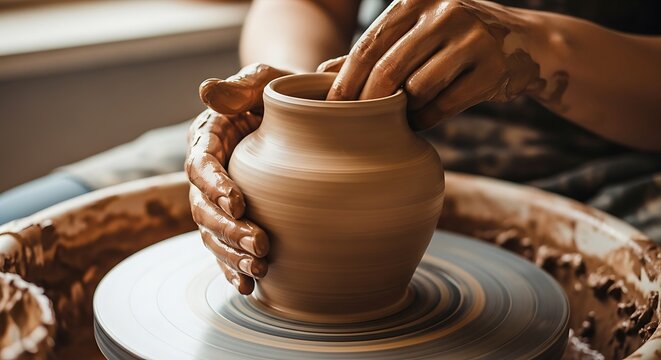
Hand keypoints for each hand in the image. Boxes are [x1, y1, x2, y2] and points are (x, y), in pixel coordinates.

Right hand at [186, 64, 290, 294]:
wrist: (295, 109)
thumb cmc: (278, 91)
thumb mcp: (263, 80)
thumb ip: (238, 88)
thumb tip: (206, 90)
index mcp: (208, 137)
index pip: (200, 164)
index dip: (214, 185)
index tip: (237, 203)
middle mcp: (208, 172)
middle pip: (203, 207)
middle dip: (228, 230)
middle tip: (261, 245)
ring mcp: (218, 198)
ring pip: (212, 233)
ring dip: (231, 254)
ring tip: (259, 270)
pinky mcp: (234, 216)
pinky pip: (224, 246)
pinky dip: (233, 266)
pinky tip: (248, 285)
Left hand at [326, 0, 544, 129]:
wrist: (524, 43)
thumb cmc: (453, 39)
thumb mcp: (415, 33)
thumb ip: (373, 51)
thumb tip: (323, 73)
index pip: (370, 44)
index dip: (347, 80)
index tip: (331, 107)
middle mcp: (446, 12)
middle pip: (390, 69)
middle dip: (368, 102)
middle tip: (356, 122)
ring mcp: (474, 39)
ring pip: (417, 89)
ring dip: (401, 111)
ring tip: (398, 115)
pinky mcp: (492, 70)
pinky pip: (444, 106)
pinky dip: (425, 119)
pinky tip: (419, 120)